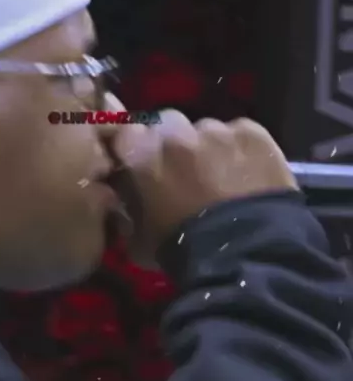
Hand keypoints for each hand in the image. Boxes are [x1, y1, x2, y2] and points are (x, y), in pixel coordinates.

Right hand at [106, 104, 298, 262]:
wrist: (244, 256)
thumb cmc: (182, 252)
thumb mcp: (138, 240)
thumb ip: (129, 211)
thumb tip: (128, 201)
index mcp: (140, 153)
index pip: (128, 134)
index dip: (137, 150)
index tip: (144, 165)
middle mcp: (174, 131)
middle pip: (168, 124)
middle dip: (173, 142)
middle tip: (186, 171)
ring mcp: (216, 129)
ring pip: (207, 129)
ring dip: (210, 147)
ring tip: (224, 177)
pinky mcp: (252, 133)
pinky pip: (242, 134)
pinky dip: (242, 150)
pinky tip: (249, 174)